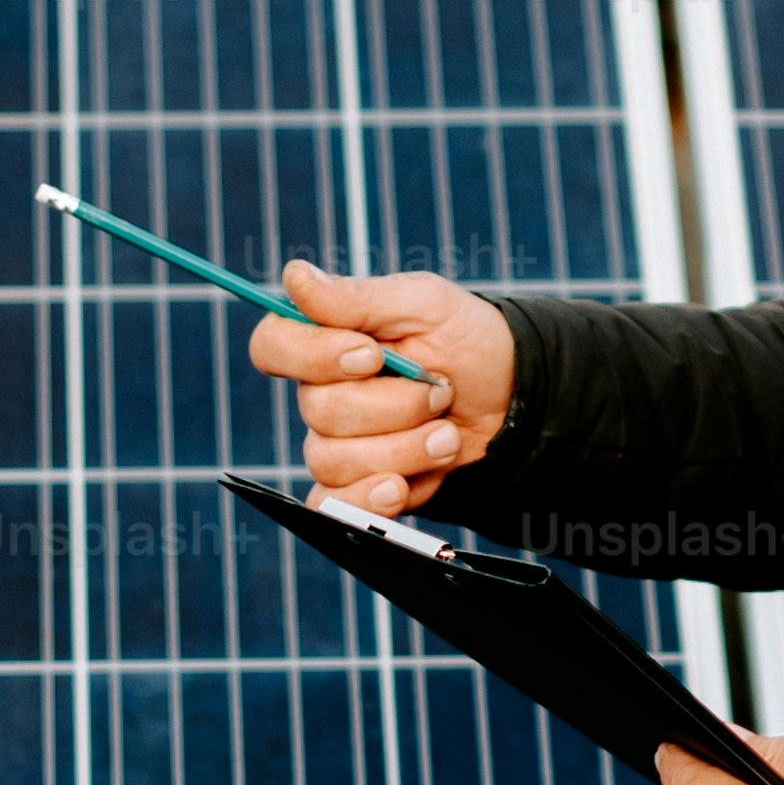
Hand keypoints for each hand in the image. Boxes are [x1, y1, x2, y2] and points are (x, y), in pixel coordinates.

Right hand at [248, 261, 515, 513]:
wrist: (510, 399)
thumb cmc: (463, 339)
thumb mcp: (422, 303)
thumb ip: (357, 297)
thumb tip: (295, 277)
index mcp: (325, 340)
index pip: (273, 346)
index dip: (313, 356)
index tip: (370, 355)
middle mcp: (321, 394)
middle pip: (319, 412)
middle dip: (395, 405)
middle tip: (441, 390)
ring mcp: (337, 445)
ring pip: (335, 460)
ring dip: (405, 449)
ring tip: (447, 434)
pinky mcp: (359, 488)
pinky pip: (334, 507)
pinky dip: (369, 500)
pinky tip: (401, 486)